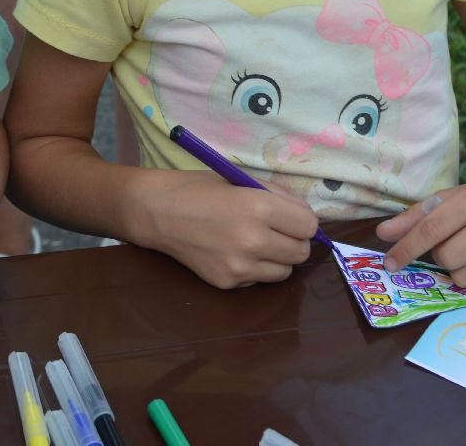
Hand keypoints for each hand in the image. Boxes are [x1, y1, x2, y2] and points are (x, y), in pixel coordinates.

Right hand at [132, 169, 317, 288]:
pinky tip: (232, 252)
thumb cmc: (200, 189)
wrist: (157, 211)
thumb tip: (308, 216)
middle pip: (301, 252)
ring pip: (285, 272)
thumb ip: (278, 197)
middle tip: (276, 230)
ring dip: (277, 258)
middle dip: (293, 240)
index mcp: (259, 207)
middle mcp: (253, 240)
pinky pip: (258, 280)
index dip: (302, 220)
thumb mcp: (241, 181)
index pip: (309, 225)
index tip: (291, 217)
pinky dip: (254, 269)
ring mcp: (239, 266)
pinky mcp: (227, 283)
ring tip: (255, 242)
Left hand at [374, 179, 465, 292]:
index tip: (390, 262)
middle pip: (448, 257)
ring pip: (464, 278)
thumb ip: (412, 218)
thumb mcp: (445, 201)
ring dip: (456, 270)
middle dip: (439, 256)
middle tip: (449, 246)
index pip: (433, 229)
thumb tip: (382, 234)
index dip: (407, 248)